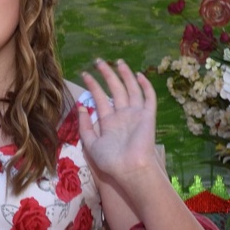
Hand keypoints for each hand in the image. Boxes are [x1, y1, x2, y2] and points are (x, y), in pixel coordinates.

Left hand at [76, 58, 158, 186]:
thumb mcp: (91, 144)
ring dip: (125, 75)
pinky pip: (148, 98)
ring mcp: (135, 114)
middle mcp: (122, 115)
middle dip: (107, 75)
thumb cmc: (110, 160)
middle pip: (115, 89)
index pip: (100, 98)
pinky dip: (145, 86)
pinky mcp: (148, 116)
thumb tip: (81, 107)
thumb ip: (85, 126)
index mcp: (109, 122)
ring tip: (118, 62)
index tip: (85, 74)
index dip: (93, 86)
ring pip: (131, 89)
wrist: (129, 168)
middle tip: (99, 61)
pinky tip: (139, 75)